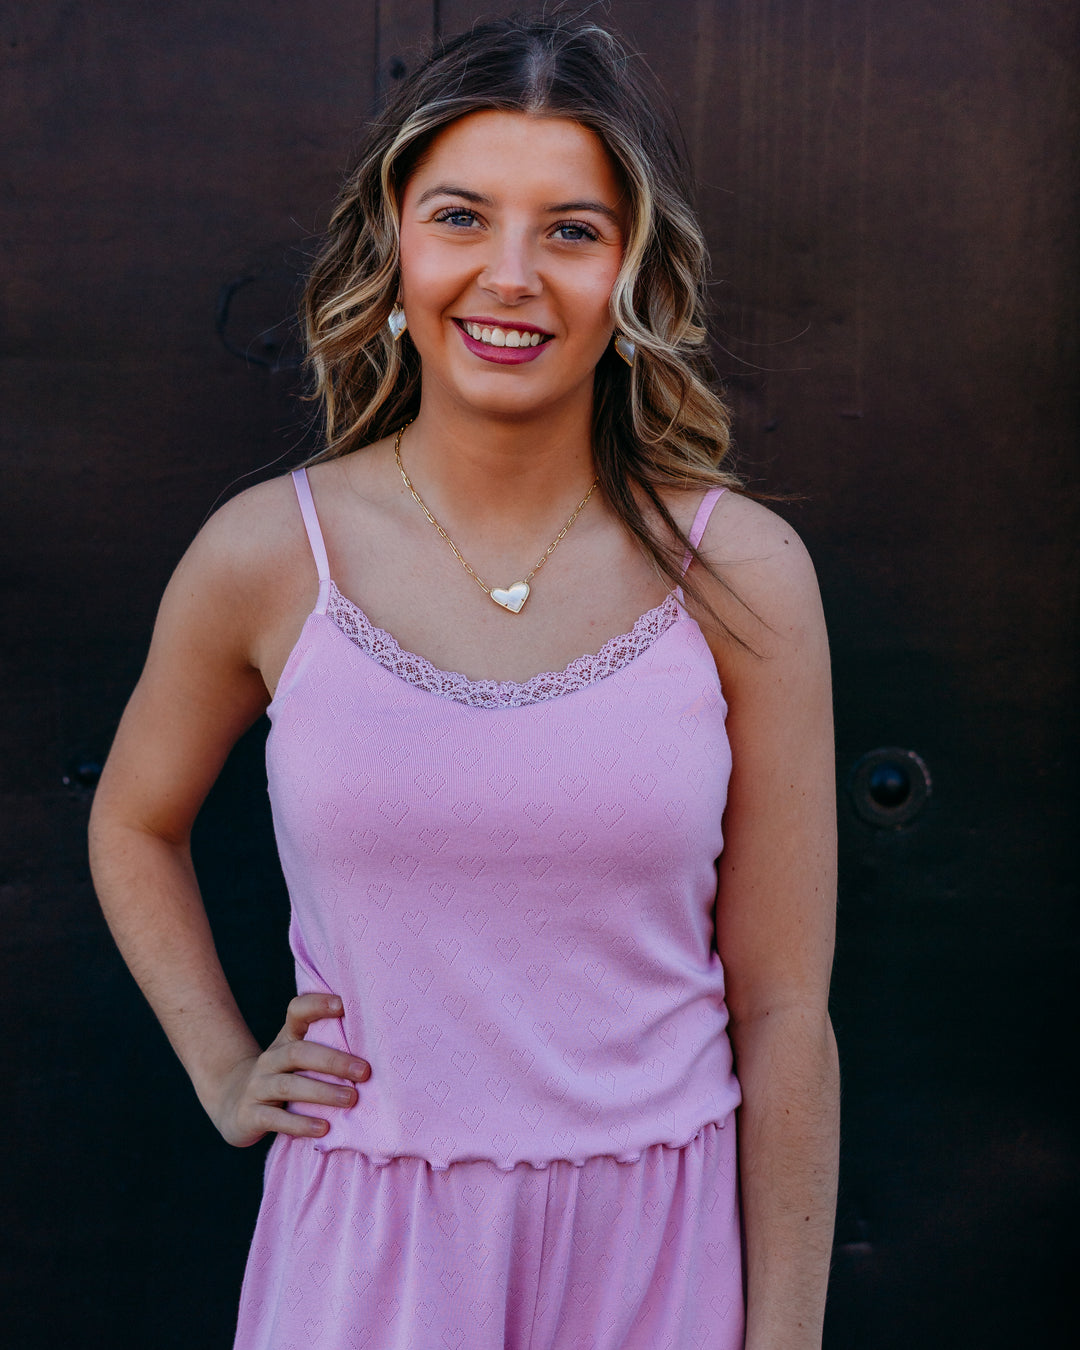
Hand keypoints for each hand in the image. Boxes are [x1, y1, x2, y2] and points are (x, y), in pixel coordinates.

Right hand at [209, 993, 370, 1146]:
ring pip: (289, 1085)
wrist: (234, 1103)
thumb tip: (379, 1049)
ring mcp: (258, 1086)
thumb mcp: (299, 1058)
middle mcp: (271, 1058)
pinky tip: (324, 1129)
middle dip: (334, 1061)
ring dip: (323, 1092)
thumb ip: (328, 1048)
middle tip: (365, 1072)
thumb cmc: (283, 1077)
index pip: (297, 1012)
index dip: (317, 1005)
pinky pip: (275, 1119)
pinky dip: (301, 1124)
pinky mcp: (250, 1114)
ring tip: (351, 1099)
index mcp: (286, 1039)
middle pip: (299, 1052)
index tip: (343, 1005)